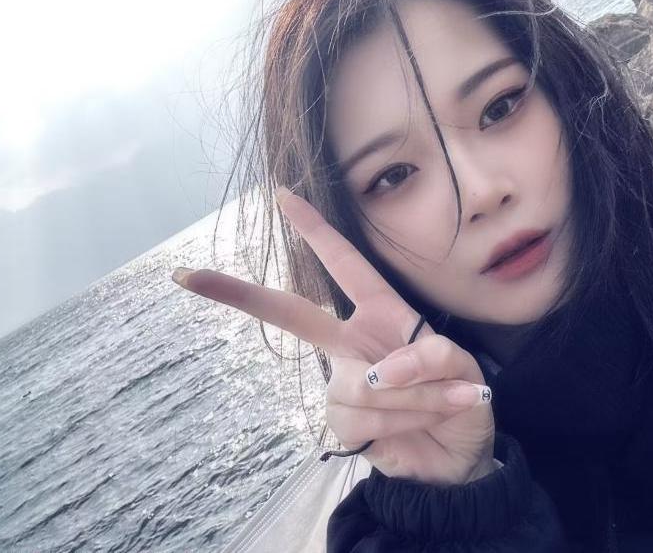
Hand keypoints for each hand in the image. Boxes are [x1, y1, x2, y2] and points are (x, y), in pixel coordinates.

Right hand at [171, 186, 495, 484]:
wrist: (460, 457)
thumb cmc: (462, 397)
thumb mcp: (463, 366)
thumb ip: (432, 358)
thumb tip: (377, 375)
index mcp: (381, 312)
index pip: (344, 264)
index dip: (315, 229)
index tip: (282, 195)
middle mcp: (352, 341)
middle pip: (292, 315)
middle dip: (241, 295)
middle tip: (189, 276)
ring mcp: (343, 383)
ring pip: (356, 384)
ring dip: (410, 398)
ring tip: (442, 405)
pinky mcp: (342, 423)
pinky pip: (359, 418)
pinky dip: (399, 422)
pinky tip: (416, 430)